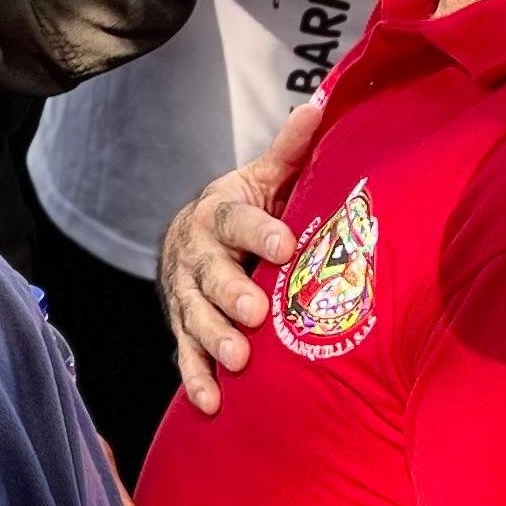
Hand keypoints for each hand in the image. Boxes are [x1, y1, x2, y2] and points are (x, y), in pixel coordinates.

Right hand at [161, 97, 327, 414]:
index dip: (260, 231)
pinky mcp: (183, 329)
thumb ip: (290, 150)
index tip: (287, 244)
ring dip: (212, 340)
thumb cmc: (241, 211)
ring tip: (236, 360)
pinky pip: (185, 355)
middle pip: (209, 275)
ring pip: (193, 317)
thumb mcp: (262, 179)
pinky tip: (211, 403)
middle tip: (254, 313)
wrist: (189, 239)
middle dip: (230, 294)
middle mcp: (195, 255)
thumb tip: (323, 102)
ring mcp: (185, 295)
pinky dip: (195, 380)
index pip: (235, 219)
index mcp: (217, 214)